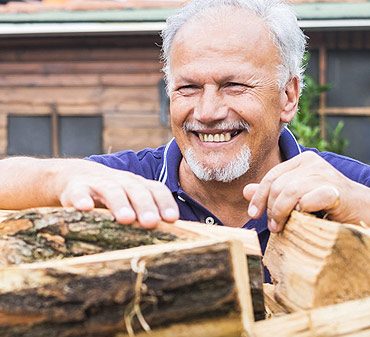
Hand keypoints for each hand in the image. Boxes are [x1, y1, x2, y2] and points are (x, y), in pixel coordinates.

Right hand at [59, 165, 178, 227]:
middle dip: (145, 205)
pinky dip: (81, 199)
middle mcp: (121, 182)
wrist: (74, 177)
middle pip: (136, 190)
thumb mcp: (130, 201)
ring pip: (111, 190)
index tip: (172, 219)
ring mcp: (98, 184)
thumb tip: (174, 240)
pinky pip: (79, 192)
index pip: (156, 189)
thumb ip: (148, 215)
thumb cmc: (111, 196)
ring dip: (120, 203)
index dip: (165, 202)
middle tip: (151, 222)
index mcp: (138, 185)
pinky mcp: (75, 188)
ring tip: (126, 218)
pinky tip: (85, 208)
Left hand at [243, 151, 368, 231]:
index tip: (253, 214)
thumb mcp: (295, 197)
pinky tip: (304, 218)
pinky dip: (302, 212)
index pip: (271, 177)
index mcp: (301, 161)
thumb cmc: (326, 204)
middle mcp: (312, 163)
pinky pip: (307, 200)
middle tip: (273, 226)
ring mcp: (324, 174)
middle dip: (270, 208)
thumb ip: (272, 193)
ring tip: (281, 227)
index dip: (259, 196)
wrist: (361, 210)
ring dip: (281, 213)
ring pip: (289, 192)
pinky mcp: (335, 189)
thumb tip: (245, 191)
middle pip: (278, 185)